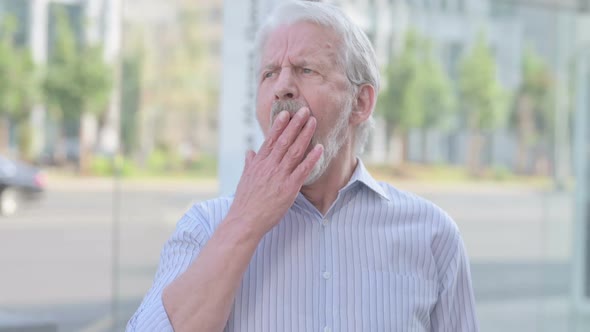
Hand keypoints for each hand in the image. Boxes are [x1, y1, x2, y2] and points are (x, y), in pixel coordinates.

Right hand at [226, 107, 323, 237]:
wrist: (245, 220)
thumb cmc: (245, 201)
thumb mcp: (245, 178)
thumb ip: (250, 163)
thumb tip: (250, 152)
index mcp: (259, 163)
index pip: (271, 139)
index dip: (279, 125)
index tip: (286, 113)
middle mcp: (270, 166)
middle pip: (285, 140)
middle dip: (296, 124)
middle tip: (305, 111)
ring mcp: (280, 176)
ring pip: (295, 150)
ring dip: (305, 135)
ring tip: (313, 122)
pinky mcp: (289, 188)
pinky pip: (303, 170)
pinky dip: (312, 158)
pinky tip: (320, 148)